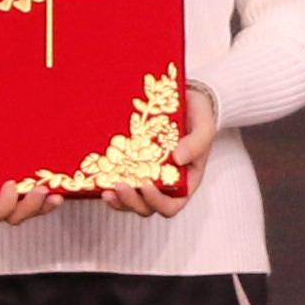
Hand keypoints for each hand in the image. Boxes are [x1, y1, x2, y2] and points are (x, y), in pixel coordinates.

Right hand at [0, 94, 61, 228]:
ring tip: (56, 194)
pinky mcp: (27, 173)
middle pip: (15, 214)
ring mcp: (15, 185)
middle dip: (30, 207)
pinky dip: (50, 194)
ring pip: (30, 208)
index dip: (4, 205)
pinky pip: (39, 192)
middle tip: (41, 189)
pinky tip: (62, 187)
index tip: (10, 184)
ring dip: (43, 205)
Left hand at [101, 77, 221, 221]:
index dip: (158, 202)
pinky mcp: (132, 163)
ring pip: (131, 199)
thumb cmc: (199, 116)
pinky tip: (99, 177)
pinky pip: (120, 180)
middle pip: (147, 206)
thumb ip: (197, 143)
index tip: (146, 185)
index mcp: (185, 180)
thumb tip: (179, 158)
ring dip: (118, 199)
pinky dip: (109, 183)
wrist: (189, 98)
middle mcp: (165, 182)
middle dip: (132, 201)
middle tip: (120, 186)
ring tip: (105, 189)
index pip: (172, 205)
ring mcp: (147, 174)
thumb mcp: (204, 127)